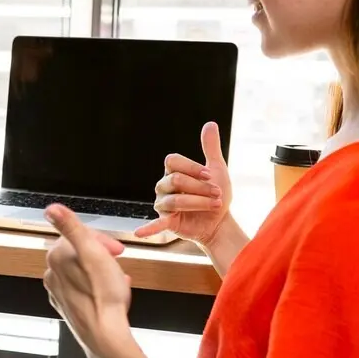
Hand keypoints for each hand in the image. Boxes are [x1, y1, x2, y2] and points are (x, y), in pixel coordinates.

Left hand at [45, 206, 177, 357]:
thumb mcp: (92, 252)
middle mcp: (52, 274)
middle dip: (102, 255)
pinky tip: (114, 292)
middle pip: (81, 253)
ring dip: (102, 270)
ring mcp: (59, 292)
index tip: (117, 250)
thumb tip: (51, 208)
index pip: (79, 236)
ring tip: (118, 279)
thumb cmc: (104, 295)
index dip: (102, 240)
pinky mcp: (69, 307)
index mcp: (56, 257)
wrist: (105, 335)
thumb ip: (71, 228)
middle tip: (119, 262)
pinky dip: (99, 286)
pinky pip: (85, 289)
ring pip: (84, 271)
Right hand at [135, 121, 229, 245]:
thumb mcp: (216, 169)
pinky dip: (146, 228)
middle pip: (176, 181)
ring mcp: (163, 204)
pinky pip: (155, 224)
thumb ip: (210, 148)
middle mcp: (164, 186)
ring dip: (198, 203)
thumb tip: (210, 124)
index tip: (210, 175)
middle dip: (200, 187)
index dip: (192, 167)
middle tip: (218, 194)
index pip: (173, 162)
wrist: (220, 221)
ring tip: (214, 205)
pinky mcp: (166, 222)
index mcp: (173, 172)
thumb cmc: (216, 194)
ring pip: (175, 201)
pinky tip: (138, 233)